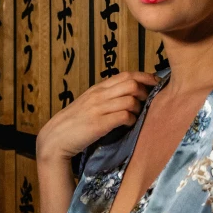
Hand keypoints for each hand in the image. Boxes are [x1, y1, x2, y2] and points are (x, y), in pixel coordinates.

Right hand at [36, 70, 159, 162]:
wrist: (55, 138)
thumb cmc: (74, 122)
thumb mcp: (89, 103)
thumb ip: (106, 97)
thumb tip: (128, 94)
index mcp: (97, 88)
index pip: (126, 75)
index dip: (145, 77)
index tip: (156, 83)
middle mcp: (99, 95)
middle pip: (131, 84)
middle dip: (145, 92)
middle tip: (148, 102)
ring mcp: (99, 108)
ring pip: (130, 99)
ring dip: (139, 108)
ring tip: (137, 115)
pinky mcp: (99, 124)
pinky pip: (124, 116)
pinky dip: (131, 120)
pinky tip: (129, 125)